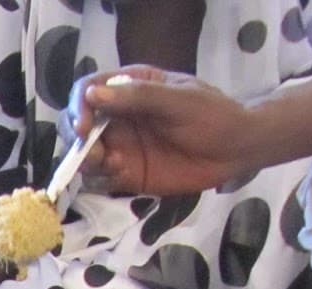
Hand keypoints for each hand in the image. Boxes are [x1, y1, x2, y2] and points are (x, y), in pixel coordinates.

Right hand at [70, 65, 256, 195]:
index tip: (84, 127)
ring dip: (89, 162)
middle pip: (76, 125)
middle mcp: (117, 116)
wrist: (235, 151)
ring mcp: (119, 146)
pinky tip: (122, 173)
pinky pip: (99, 178)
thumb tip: (94, 95)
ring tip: (114, 164)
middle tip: (94, 153)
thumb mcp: (179, 100)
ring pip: (84, 154)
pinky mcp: (125, 173)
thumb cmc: (212, 116)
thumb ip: (138, 97)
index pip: (88, 91)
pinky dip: (102, 178)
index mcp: (128, 87)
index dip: (78, 107)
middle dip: (77, 140)